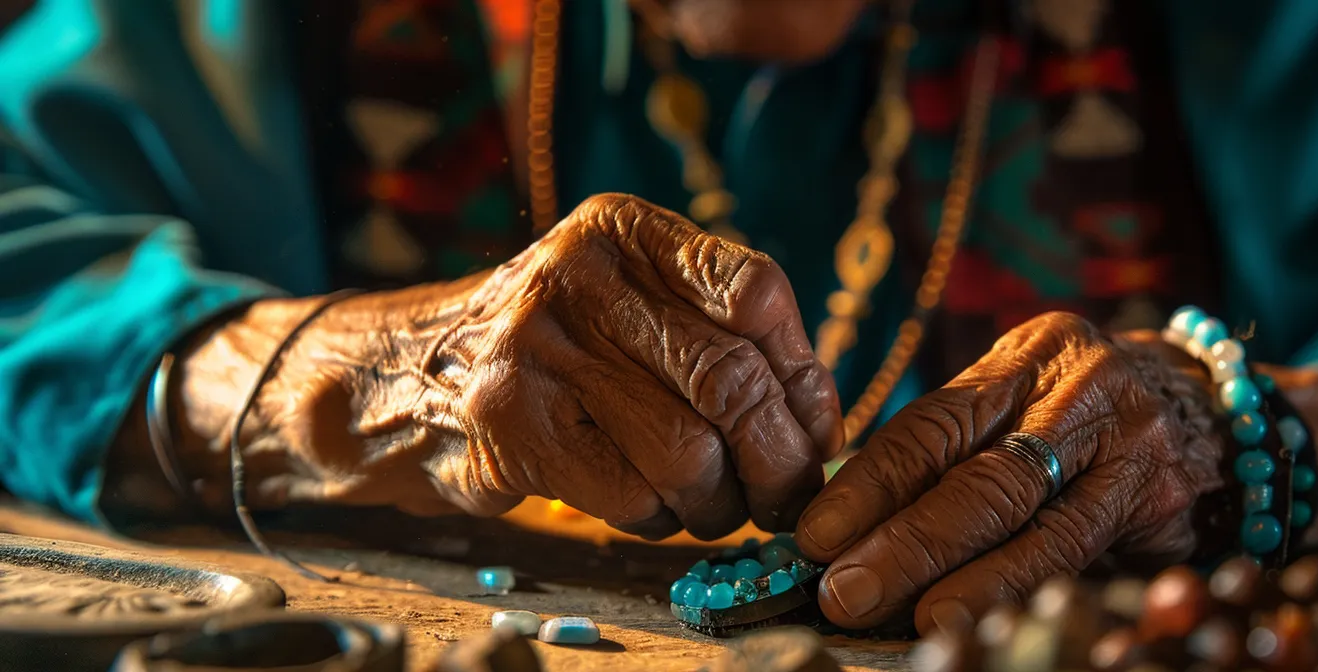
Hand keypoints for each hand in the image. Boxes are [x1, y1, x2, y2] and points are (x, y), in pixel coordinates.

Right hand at [126, 195, 840, 538]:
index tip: (813, 428)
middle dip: (779, 459)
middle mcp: (579, 272)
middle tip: (787, 496)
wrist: (403, 373)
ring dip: (720, 500)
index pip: (755, 292)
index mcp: (624, 229)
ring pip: (688, 451)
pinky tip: (650, 507)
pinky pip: (633, 495)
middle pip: (731, 381)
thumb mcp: (627, 299)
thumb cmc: (554, 346)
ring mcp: (536, 347)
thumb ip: (720, 335)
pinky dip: (661, 518)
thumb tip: (822, 422)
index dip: (803, 375)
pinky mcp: (510, 425)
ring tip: (713, 505)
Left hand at [793, 312, 1224, 632]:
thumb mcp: (1029, 407)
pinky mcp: (1157, 496)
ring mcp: (1128, 439)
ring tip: (898, 613)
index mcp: (1030, 353)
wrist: (1222, 418)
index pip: (936, 422)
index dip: (870, 482)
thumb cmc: (1091, 421)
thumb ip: (957, 453)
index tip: (813, 534)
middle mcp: (1081, 384)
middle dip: (901, 536)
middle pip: (977, 471)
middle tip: (840, 587)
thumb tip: (848, 523)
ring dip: (953, 573)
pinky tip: (969, 613)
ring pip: (1026, 516)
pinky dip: (1014, 584)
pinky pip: (1073, 550)